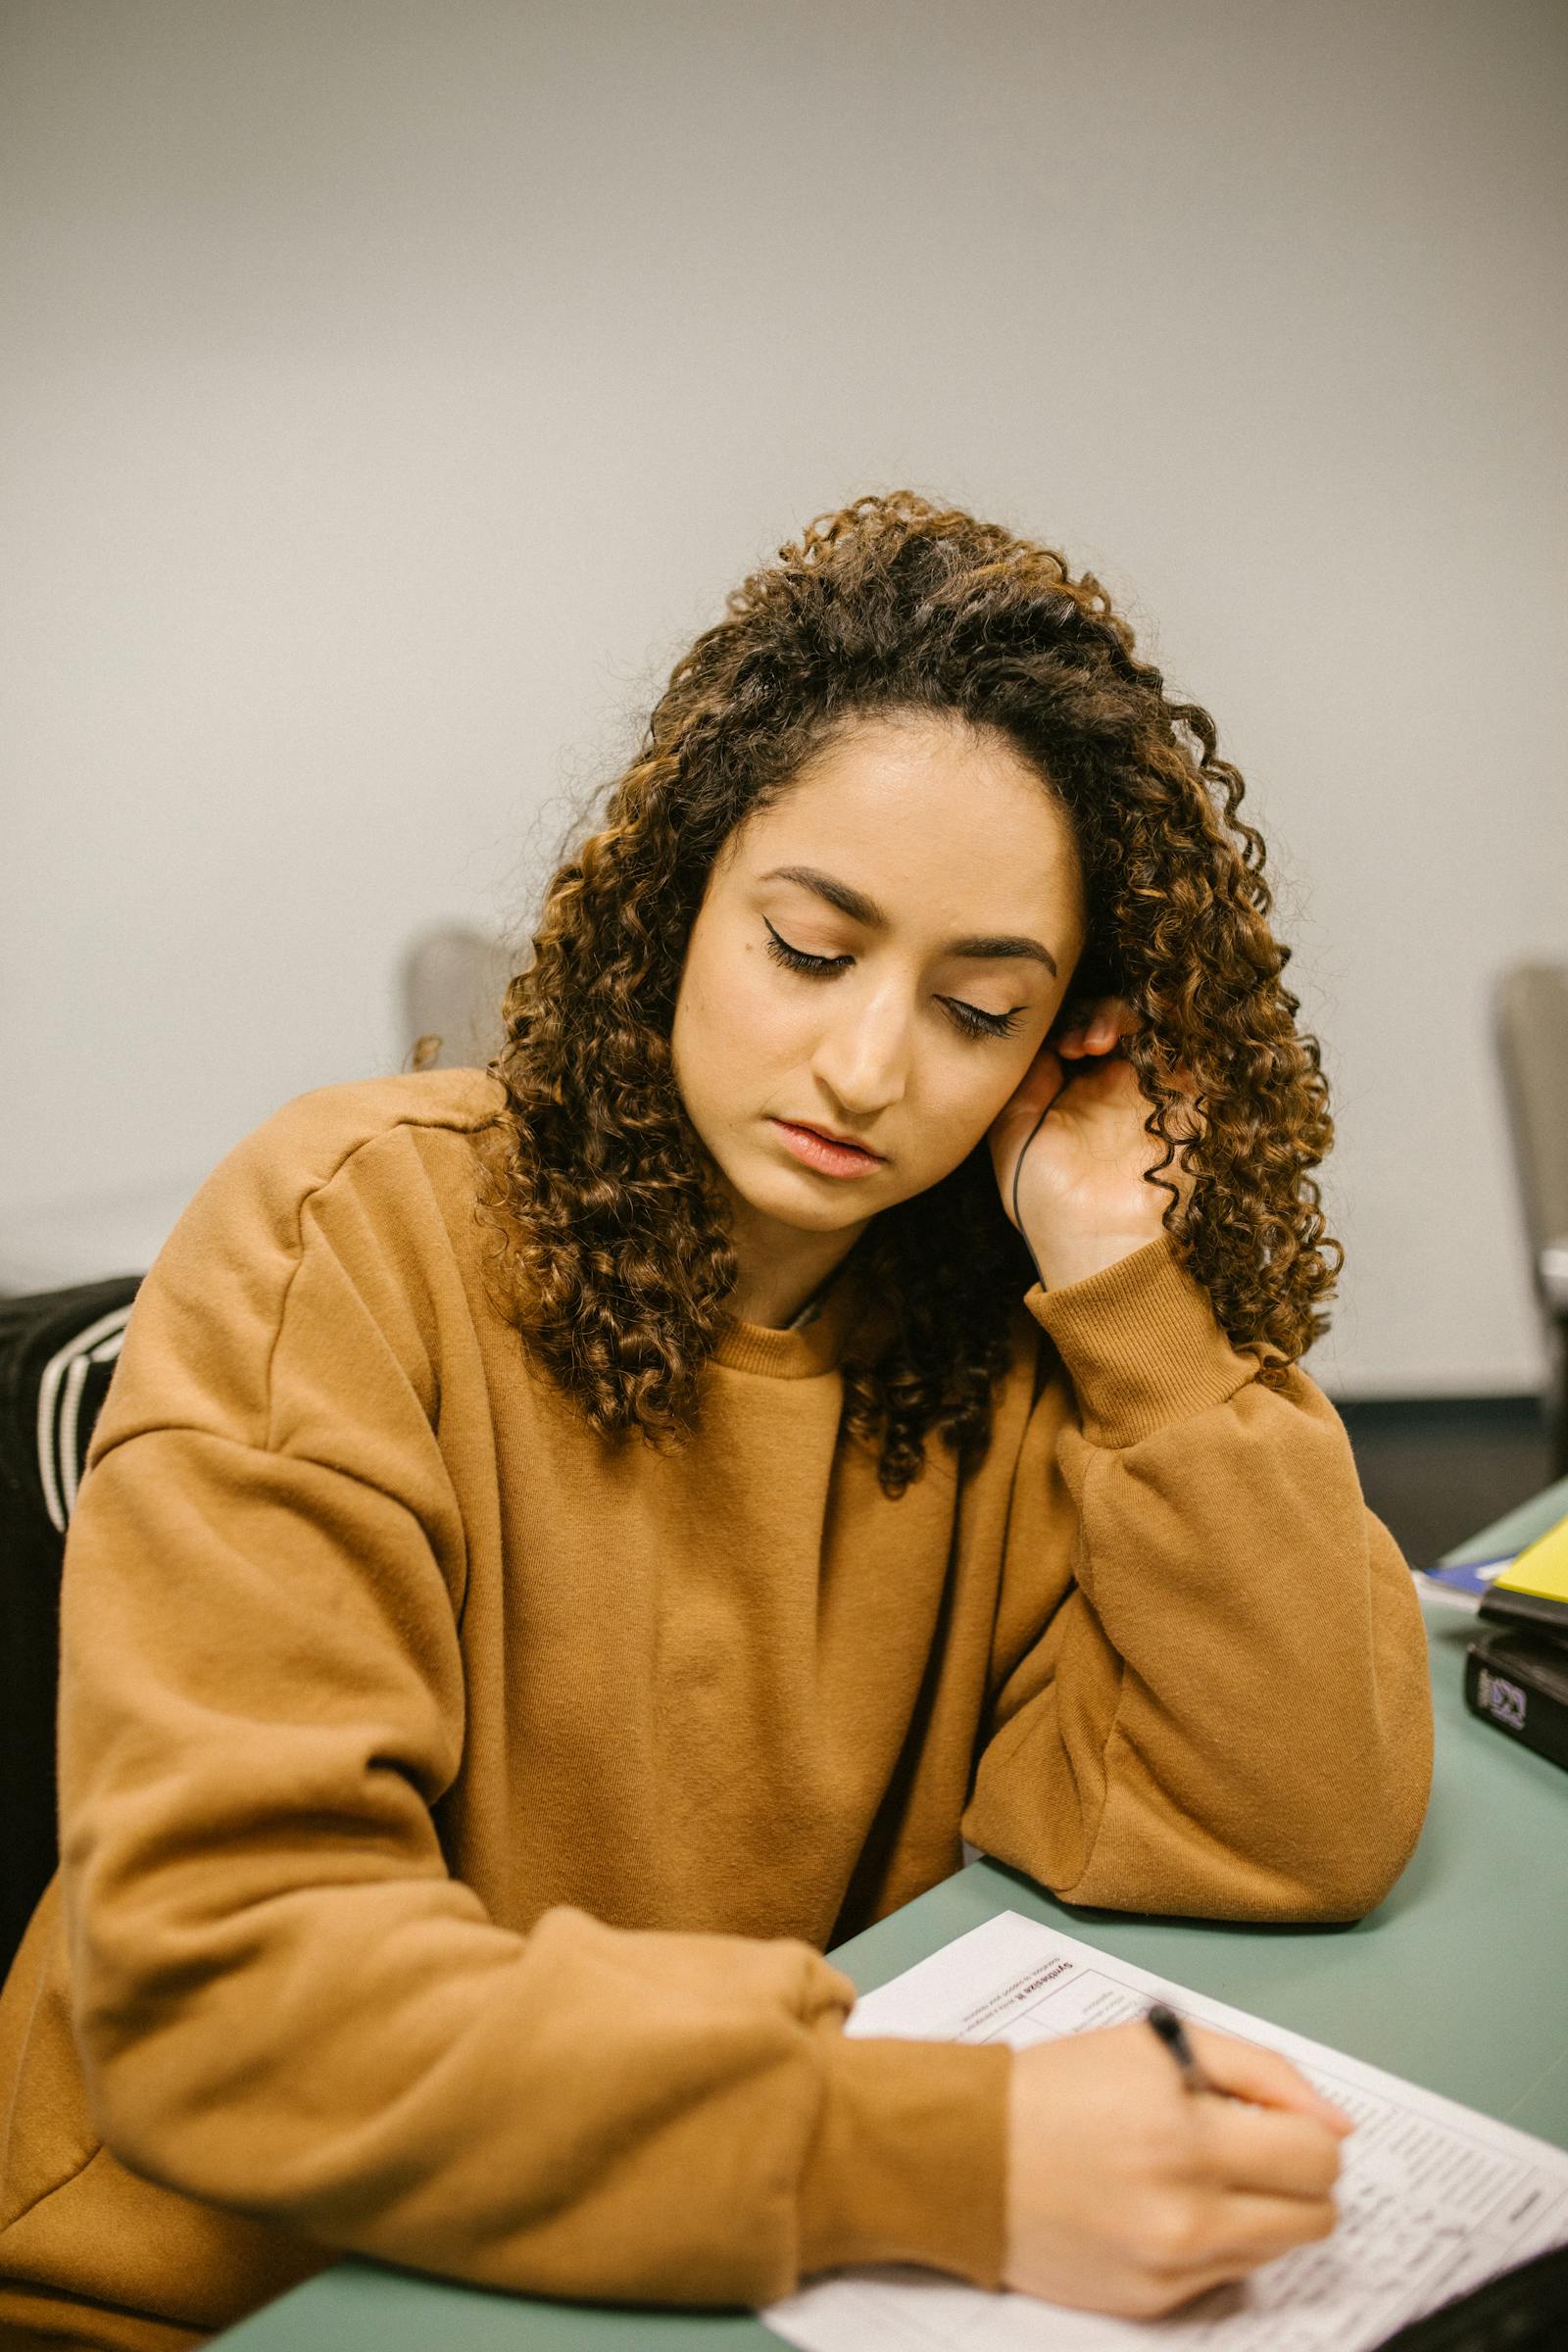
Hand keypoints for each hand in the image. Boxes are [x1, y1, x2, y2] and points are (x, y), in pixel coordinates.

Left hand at [987, 997, 1195, 1290]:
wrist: (1104, 1249)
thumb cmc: (1051, 1207)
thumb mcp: (1014, 1137)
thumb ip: (1022, 1084)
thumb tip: (1037, 1042)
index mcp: (1072, 1094)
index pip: (1070, 1032)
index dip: (1062, 1024)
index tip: (1053, 1045)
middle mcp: (1113, 1088)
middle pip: (1108, 1021)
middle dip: (1092, 1016)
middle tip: (1079, 1044)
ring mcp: (1149, 1092)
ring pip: (1143, 1026)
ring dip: (1121, 1018)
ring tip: (1098, 1043)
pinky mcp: (1185, 1101)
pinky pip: (1181, 1047)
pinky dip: (1159, 1030)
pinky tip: (1129, 1044)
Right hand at [1004, 2019, 1353, 2318]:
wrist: (968, 2155)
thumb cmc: (1059, 2087)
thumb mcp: (1159, 2044)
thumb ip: (1261, 2071)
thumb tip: (1339, 2122)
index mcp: (1188, 2139)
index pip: (1318, 2157)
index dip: (1305, 2131)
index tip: (1273, 2122)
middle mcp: (1186, 2217)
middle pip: (1316, 2217)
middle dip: (1296, 2177)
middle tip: (1248, 2150)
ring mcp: (1170, 2270)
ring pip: (1278, 2251)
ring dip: (1259, 2211)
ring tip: (1198, 2174)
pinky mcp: (1151, 2304)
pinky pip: (1226, 2278)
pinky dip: (1214, 2241)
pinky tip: (1163, 2205)